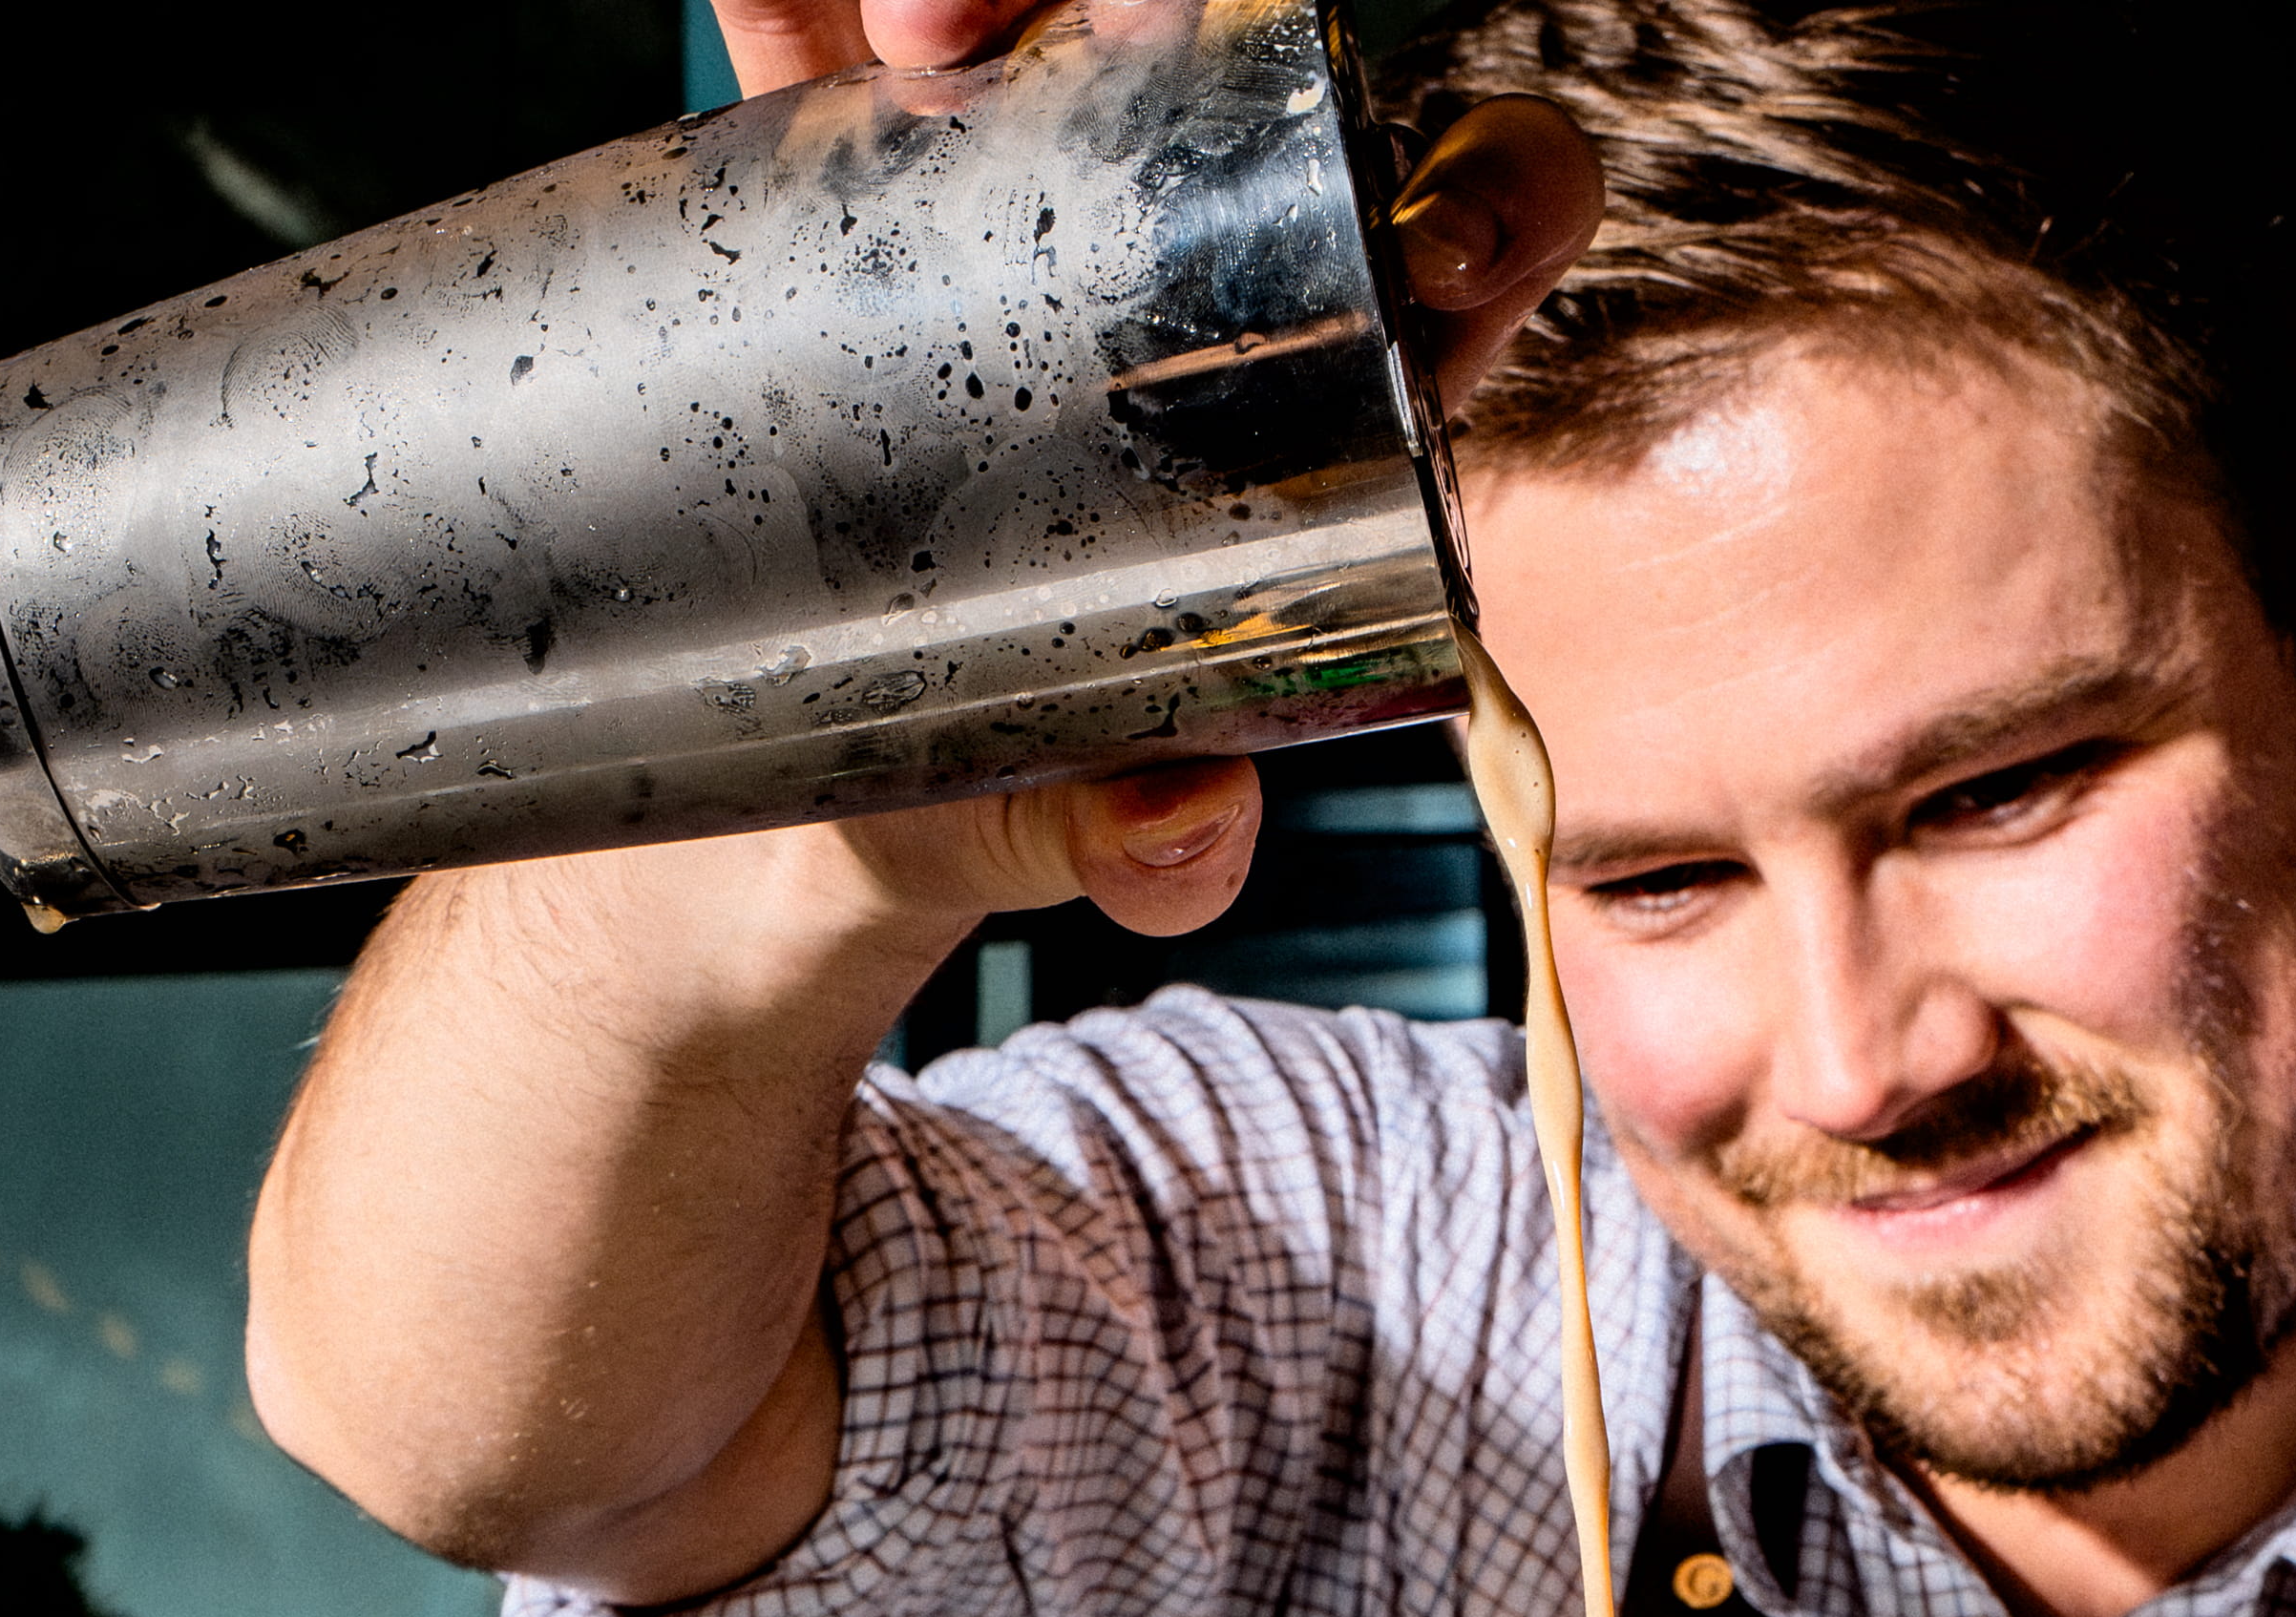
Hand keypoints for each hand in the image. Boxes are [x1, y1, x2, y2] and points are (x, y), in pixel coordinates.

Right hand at [702, 1, 1601, 938]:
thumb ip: (1156, 853)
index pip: (1469, 227)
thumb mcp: (1091, 833)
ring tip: (915, 37)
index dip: (1499, 195)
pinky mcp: (847, 150)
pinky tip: (796, 24)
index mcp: (1323, 380)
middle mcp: (1191, 238)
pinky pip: (824, 15)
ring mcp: (1025, 174)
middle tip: (1115, 52)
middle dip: (1190, 7)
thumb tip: (1181, 821)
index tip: (1447, 247)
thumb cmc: (1010, 783)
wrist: (809, 782)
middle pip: (1254, 53)